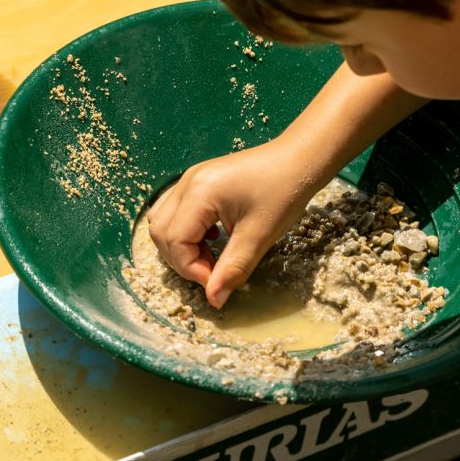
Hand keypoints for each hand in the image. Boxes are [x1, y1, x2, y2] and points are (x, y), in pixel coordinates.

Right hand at [146, 139, 321, 308]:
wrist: (298, 160)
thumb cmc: (283, 192)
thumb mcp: (259, 235)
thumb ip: (233, 268)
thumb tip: (215, 300)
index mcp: (199, 193)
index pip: (175, 241)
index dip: (191, 268)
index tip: (217, 282)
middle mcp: (187, 183)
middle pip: (161, 232)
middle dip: (182, 260)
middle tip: (213, 272)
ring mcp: (191, 179)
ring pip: (163, 220)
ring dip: (180, 246)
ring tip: (210, 256)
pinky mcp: (199, 181)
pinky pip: (176, 210)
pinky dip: (186, 231)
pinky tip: (213, 237)